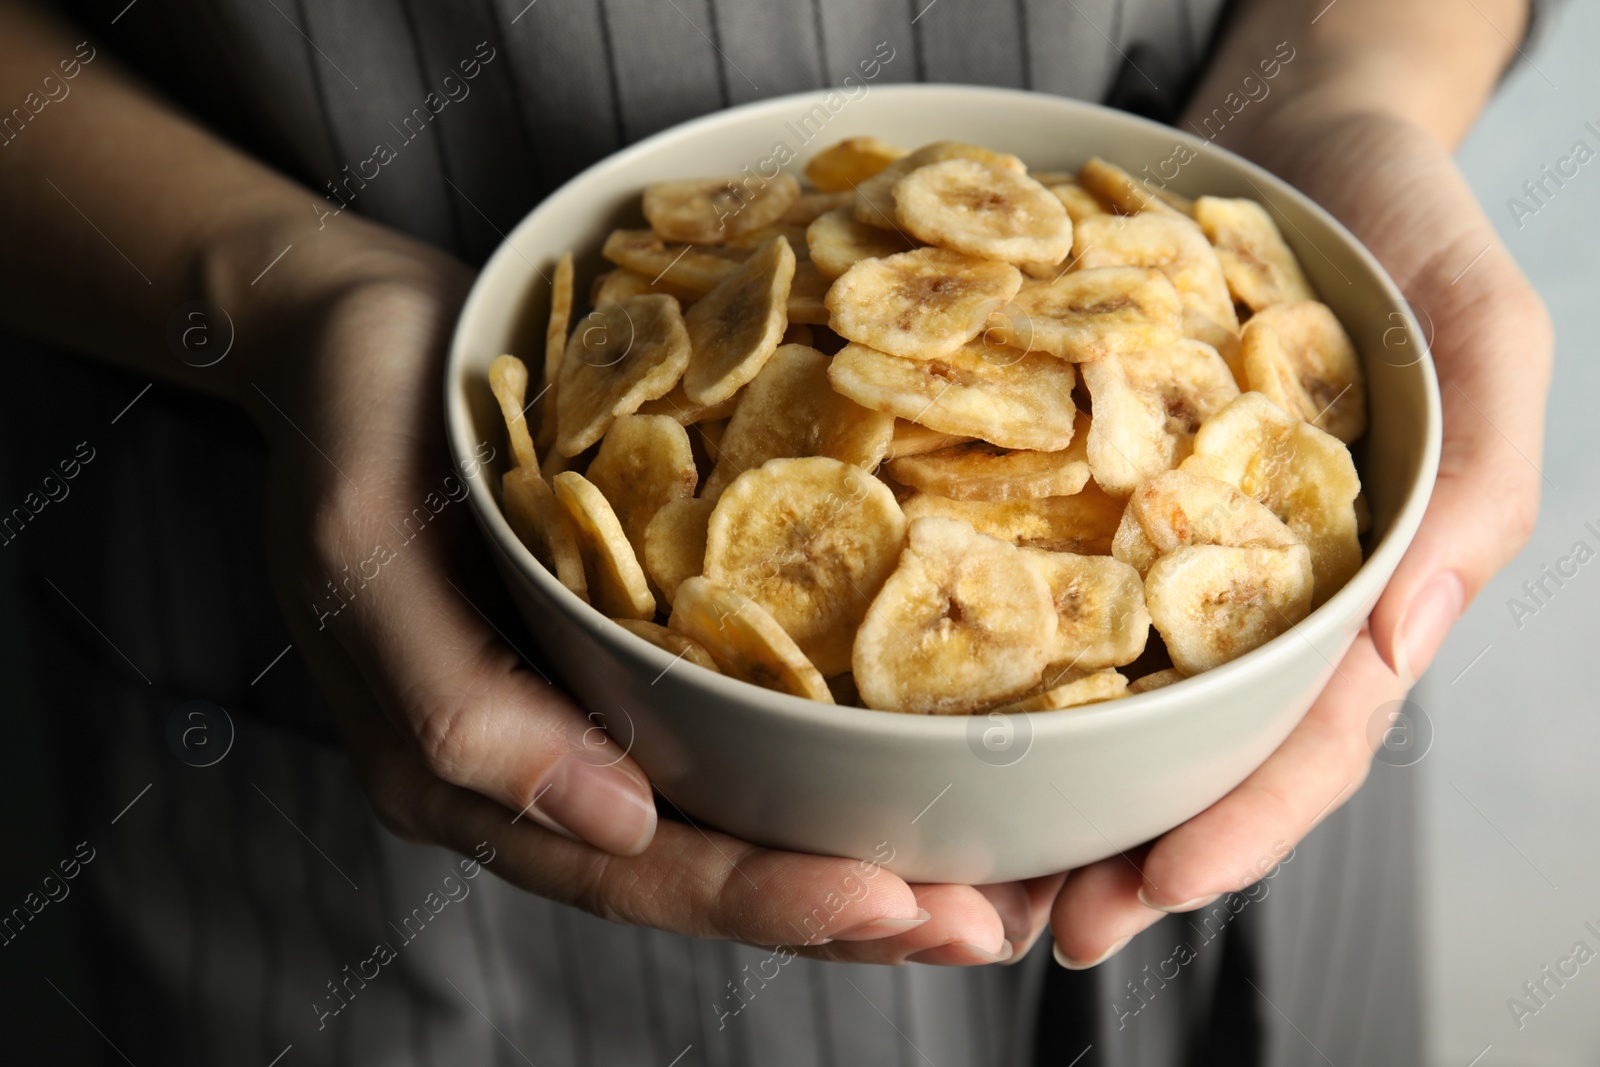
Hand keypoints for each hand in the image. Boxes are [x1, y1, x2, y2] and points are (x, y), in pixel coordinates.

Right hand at [226, 218, 1054, 965]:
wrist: (366, 322)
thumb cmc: (350, 415)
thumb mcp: (361, 544)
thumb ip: (456, 702)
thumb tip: (620, 823)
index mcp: (470, 770)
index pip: (636, 869)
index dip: (765, 899)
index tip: (892, 904)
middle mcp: (548, 759)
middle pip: (711, 869)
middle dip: (847, 908)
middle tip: (984, 924)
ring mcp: (599, 702)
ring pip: (742, 809)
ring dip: (862, 850)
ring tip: (990, 877)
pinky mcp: (642, 637)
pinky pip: (746, 716)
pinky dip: (834, 749)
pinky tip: (925, 748)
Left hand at [1048, 100, 1551, 965]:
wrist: (1300, 124)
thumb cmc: (1411, 220)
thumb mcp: (1482, 334)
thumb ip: (1472, 482)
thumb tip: (1409, 636)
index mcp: (1354, 584)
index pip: (1304, 736)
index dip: (1236, 827)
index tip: (1150, 897)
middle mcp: (1247, 581)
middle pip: (1190, 746)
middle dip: (1123, 846)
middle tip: (1035, 925)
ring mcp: (1162, 537)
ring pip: (1108, 688)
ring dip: (1049, 784)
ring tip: (970, 863)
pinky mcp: (1086, 476)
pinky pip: (1039, 569)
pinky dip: (997, 639)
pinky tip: (931, 691)